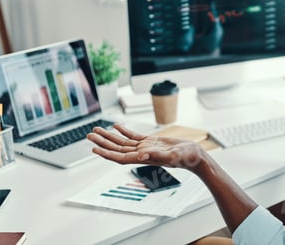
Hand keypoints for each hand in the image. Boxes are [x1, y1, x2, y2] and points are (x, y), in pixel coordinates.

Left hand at [87, 124, 204, 170]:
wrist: (194, 156)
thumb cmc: (186, 158)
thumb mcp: (172, 156)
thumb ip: (156, 156)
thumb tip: (140, 156)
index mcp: (144, 158)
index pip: (119, 157)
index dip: (106, 153)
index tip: (94, 148)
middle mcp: (142, 153)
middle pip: (117, 148)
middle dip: (103, 141)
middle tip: (90, 134)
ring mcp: (146, 147)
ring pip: (123, 142)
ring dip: (110, 136)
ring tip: (98, 129)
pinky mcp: (152, 142)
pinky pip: (134, 136)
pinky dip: (125, 131)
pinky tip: (117, 127)